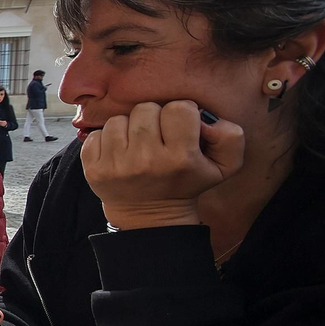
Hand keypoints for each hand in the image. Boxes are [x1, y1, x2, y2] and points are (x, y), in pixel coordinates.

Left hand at [80, 101, 244, 229]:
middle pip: (146, 109)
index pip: (179, 108)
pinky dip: (107, 139)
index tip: (179, 129)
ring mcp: (117, 166)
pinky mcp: (94, 169)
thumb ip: (230, 137)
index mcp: (181, 158)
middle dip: (153, 119)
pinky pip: (96, 134)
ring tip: (137, 145)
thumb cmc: (186, 184)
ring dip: (128, 128)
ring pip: (119, 119)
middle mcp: (147, 161)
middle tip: (157, 138)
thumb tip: (206, 119)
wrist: (150, 217)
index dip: (181, 115)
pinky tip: (119, 154)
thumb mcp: (223, 166)